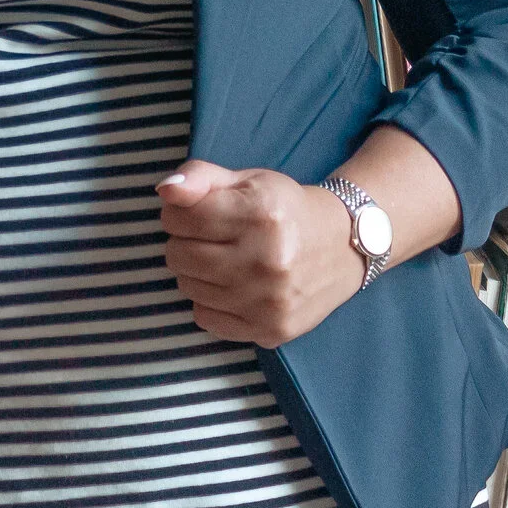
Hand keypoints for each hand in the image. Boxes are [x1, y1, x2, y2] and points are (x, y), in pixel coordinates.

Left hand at [158, 160, 366, 348]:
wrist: (343, 246)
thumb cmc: (285, 209)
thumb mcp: (247, 180)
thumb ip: (200, 177)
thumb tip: (165, 191)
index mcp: (260, 214)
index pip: (180, 217)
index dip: (178, 212)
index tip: (194, 212)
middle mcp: (267, 261)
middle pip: (178, 255)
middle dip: (184, 241)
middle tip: (210, 237)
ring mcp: (269, 301)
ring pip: (188, 288)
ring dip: (195, 272)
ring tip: (223, 258)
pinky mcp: (270, 330)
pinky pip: (206, 318)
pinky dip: (210, 301)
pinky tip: (233, 285)